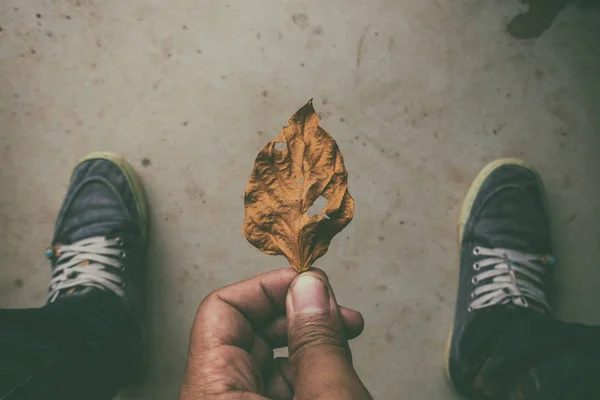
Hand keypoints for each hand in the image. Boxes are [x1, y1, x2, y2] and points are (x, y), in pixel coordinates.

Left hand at [179, 268, 371, 399]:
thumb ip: (317, 342)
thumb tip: (309, 287)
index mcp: (212, 393)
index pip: (220, 311)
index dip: (267, 287)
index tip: (308, 282)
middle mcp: (218, 399)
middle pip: (247, 333)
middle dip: (298, 314)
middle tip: (338, 312)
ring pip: (269, 361)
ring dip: (310, 342)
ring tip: (346, 338)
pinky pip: (280, 387)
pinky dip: (311, 371)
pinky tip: (338, 370)